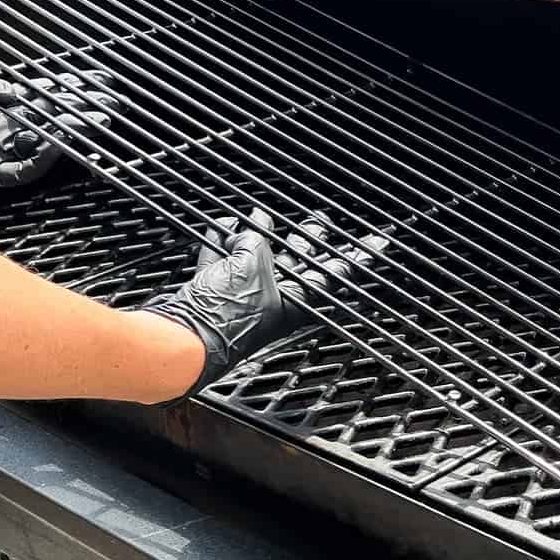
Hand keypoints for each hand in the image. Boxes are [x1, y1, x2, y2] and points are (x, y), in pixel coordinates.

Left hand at [0, 62, 111, 187]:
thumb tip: (13, 92)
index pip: (42, 97)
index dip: (70, 90)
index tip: (96, 82)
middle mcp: (2, 128)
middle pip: (53, 122)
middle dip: (82, 114)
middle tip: (107, 106)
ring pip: (45, 146)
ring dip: (69, 135)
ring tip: (91, 123)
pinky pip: (22, 170)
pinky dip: (40, 159)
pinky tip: (54, 145)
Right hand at [143, 208, 387, 395]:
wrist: (179, 341)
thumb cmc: (224, 314)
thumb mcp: (250, 264)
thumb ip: (256, 243)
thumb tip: (252, 231)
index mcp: (294, 303)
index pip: (336, 273)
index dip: (359, 256)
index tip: (379, 243)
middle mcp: (271, 304)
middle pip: (296, 265)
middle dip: (306, 240)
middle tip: (319, 222)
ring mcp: (241, 302)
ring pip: (256, 262)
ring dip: (258, 238)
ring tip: (259, 218)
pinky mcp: (213, 297)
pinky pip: (222, 265)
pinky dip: (222, 245)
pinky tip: (221, 229)